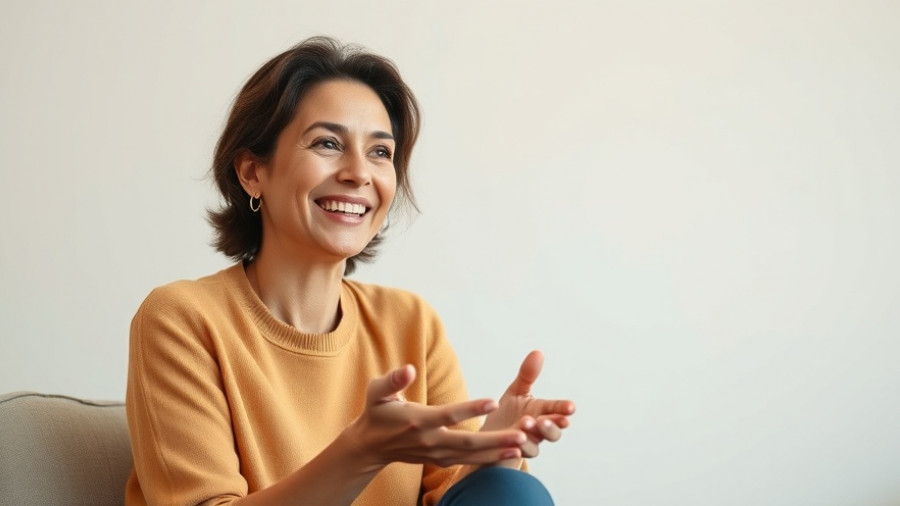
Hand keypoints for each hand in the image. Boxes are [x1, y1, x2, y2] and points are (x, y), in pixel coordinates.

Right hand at [342, 364, 527, 470]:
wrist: (370, 446)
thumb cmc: (376, 413)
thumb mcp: (377, 392)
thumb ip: (393, 380)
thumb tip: (409, 369)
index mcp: (418, 421)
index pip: (449, 415)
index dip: (471, 408)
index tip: (493, 401)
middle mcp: (430, 440)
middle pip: (468, 442)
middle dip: (495, 439)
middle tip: (521, 435)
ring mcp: (436, 453)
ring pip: (472, 455)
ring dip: (498, 451)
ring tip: (523, 445)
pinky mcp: (441, 460)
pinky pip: (468, 461)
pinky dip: (489, 459)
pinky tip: (509, 455)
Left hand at [480, 350, 574, 461]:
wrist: (487, 437)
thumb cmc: (506, 414)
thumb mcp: (516, 392)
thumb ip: (527, 375)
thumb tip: (538, 352)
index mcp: (541, 413)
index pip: (557, 410)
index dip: (564, 409)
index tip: (570, 407)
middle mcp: (538, 431)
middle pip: (553, 432)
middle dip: (551, 427)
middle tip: (544, 419)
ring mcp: (526, 445)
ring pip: (535, 446)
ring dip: (532, 436)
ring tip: (525, 423)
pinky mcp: (512, 456)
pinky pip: (517, 455)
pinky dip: (517, 449)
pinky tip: (513, 443)